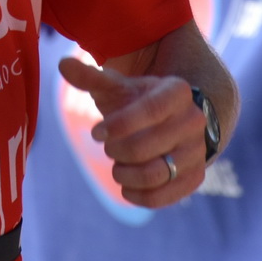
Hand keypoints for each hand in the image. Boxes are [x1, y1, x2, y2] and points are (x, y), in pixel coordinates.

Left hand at [57, 55, 206, 207]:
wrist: (169, 123)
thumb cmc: (135, 102)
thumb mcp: (116, 88)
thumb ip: (90, 78)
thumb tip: (63, 63)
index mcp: (177, 91)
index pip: (150, 110)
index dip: (118, 125)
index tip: (96, 132)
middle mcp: (194, 120)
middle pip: (146, 147)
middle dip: (116, 151)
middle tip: (108, 148)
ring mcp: (198, 150)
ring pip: (155, 174)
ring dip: (125, 175)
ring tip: (117, 167)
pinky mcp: (196, 177)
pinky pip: (165, 196)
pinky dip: (139, 196)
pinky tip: (126, 187)